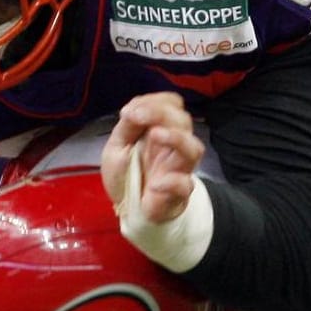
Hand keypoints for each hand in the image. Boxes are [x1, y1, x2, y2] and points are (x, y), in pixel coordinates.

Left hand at [101, 92, 205, 224]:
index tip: (130, 112)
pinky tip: (154, 184)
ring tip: (155, 135)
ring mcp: (178, 169)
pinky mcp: (178, 193)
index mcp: (160, 129)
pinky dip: (172, 182)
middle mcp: (173, 145)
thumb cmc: (125, 174)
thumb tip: (131, 109)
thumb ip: (125, 127)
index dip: (156, 102)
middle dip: (161, 113)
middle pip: (184, 121)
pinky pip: (185, 185)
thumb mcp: (116, 147)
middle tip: (136, 117)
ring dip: (176, 138)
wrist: (128, 209)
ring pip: (194, 149)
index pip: (172, 105)